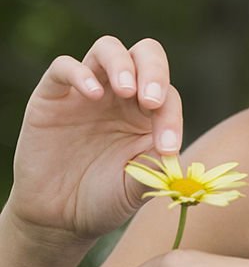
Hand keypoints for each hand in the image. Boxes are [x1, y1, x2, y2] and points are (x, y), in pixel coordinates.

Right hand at [6, 36, 182, 245]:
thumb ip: (156, 168)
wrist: (59, 217)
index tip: (167, 148)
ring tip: (127, 90)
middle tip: (152, 101)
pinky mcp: (53, 95)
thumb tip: (176, 158)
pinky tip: (92, 95)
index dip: (171, 117)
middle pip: (145, 54)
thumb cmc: (105, 197)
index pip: (168, 95)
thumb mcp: (136, 186)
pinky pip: (63, 66)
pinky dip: (79, 74)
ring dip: (121, 64)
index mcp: (148, 111)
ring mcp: (87, 90)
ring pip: (108, 48)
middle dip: (155, 70)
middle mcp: (120, 94)